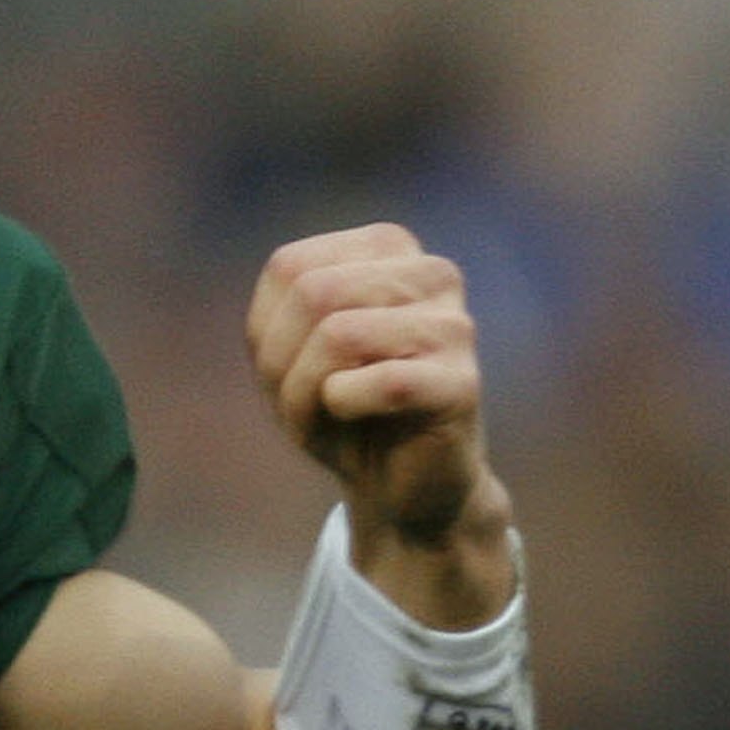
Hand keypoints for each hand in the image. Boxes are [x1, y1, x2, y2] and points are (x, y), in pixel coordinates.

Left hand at [247, 223, 513, 611]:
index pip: (291, 266)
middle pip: (314, 292)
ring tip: (326, 413)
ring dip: (305, 390)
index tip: (286, 365)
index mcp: (388, 248)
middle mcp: (431, 273)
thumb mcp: (285, 346)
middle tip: (300, 399)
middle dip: (281, 359)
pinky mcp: (462, 382)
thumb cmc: (338, 404)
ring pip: (340, 333)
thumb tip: (309, 289)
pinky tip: (356, 417)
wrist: (397, 482)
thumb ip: (284, 302)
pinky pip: (381, 382)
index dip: (267, 327)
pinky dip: (343, 407)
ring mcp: (454, 325)